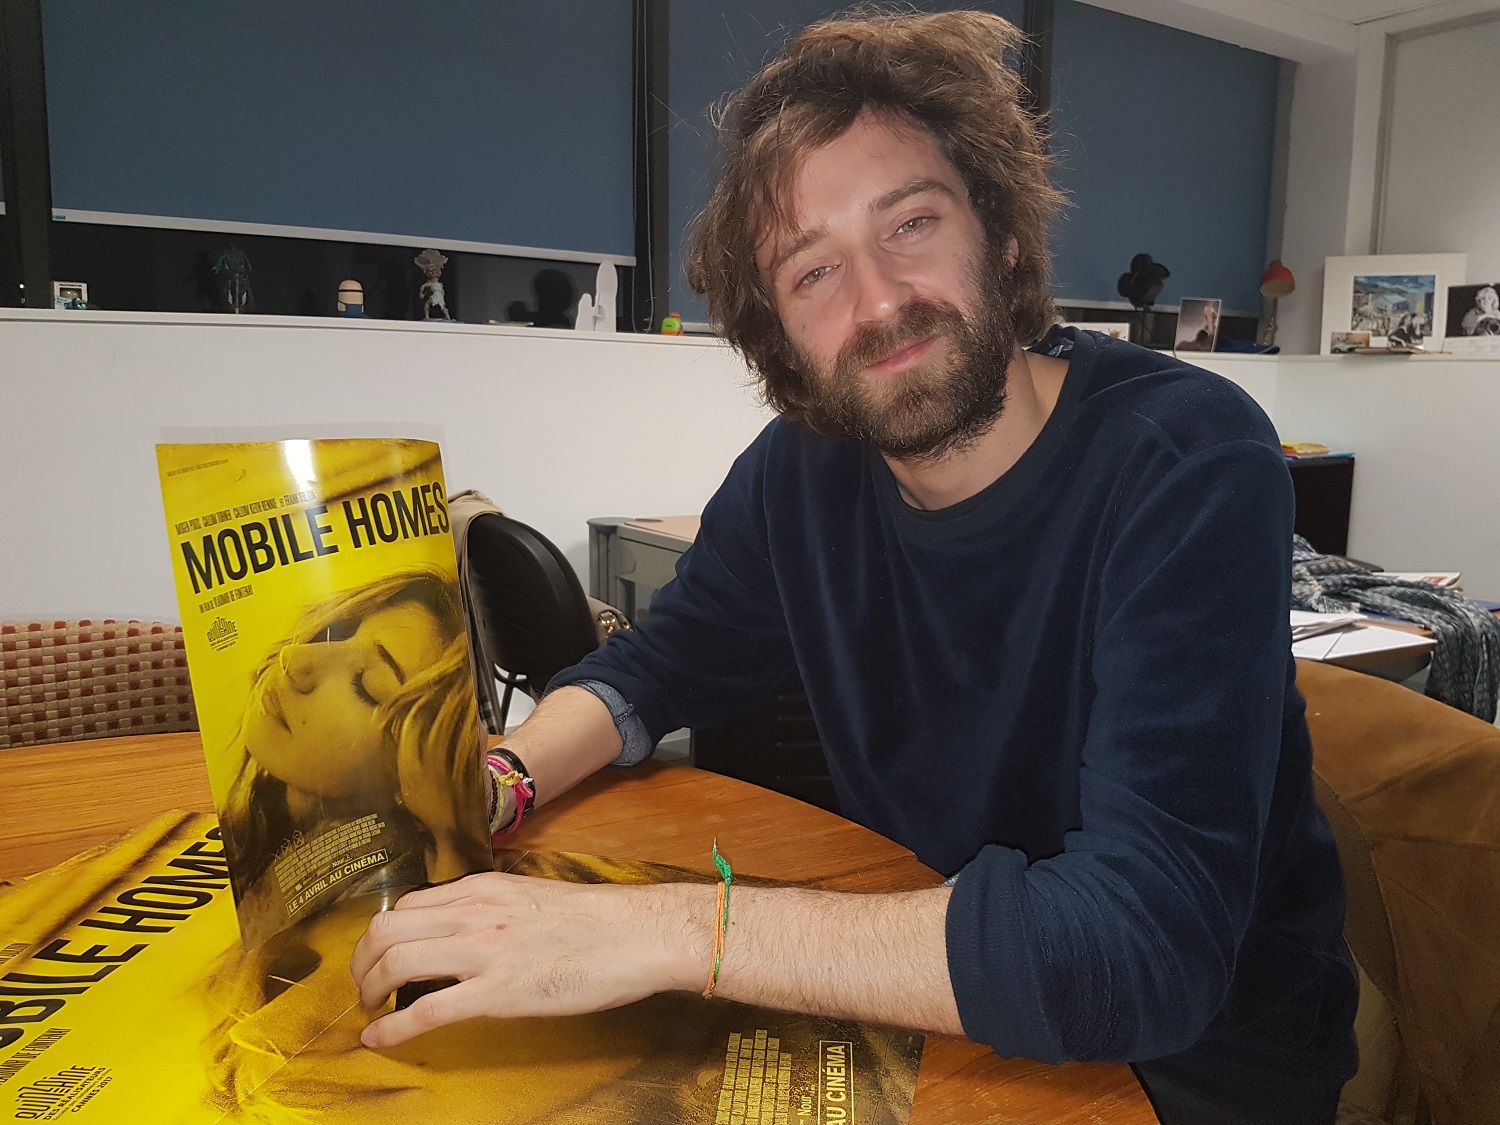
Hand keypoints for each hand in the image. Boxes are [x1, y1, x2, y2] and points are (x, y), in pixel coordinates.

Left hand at [349, 872, 712, 1047]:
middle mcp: (475, 912)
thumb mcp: (535, 897)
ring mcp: (485, 951)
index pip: (409, 903)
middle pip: (387, 928)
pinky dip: (391, 1029)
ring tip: (370, 1010)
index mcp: (485, 888)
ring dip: (369, 990)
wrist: (640, 933)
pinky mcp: (499, 992)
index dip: (383, 934)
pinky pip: (426, 1010)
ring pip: (396, 962)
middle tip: (363, 987)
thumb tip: (469, 929)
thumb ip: (495, 907)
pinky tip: (378, 1040)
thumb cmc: (599, 921)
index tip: (379, 956)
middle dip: (362, 962)